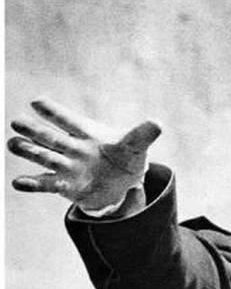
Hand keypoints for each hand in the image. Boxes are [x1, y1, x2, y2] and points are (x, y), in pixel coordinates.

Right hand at [8, 97, 160, 210]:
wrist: (122, 182)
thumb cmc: (125, 156)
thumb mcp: (136, 145)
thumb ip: (142, 134)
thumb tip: (158, 123)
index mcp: (87, 133)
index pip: (69, 120)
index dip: (54, 113)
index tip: (37, 102)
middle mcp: (73, 148)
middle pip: (51, 138)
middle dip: (35, 131)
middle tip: (17, 122)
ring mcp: (67, 167)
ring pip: (45, 158)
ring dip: (29, 153)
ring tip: (12, 144)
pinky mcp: (65, 186)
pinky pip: (47, 184)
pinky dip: (33, 184)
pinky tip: (18, 183)